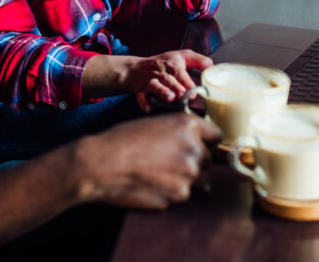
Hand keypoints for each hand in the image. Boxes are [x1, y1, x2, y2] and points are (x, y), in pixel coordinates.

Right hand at [74, 113, 221, 207]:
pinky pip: (181, 194)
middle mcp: (194, 149)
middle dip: (194, 161)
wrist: (102, 163)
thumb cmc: (121, 139)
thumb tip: (195, 142)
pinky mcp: (179, 195)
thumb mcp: (154, 123)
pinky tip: (150, 184)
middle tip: (168, 161)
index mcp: (188, 126)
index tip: (204, 146)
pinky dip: (170, 191)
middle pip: (208, 159)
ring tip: (155, 172)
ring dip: (182, 177)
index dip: (208, 141)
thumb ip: (179, 131)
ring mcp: (189, 175)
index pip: (217, 135)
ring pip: (196, 178)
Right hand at [121, 50, 212, 111]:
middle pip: (168, 80)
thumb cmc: (164, 63)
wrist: (137, 68)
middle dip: (176, 87)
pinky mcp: (141, 91)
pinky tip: (149, 108)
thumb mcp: (182, 56)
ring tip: (170, 98)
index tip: (193, 89)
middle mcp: (161, 73)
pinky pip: (141, 96)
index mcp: (173, 65)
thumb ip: (199, 61)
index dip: (186, 81)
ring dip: (162, 92)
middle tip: (183, 95)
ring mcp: (150, 82)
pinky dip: (144, 102)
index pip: (180, 73)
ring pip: (155, 86)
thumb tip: (211, 67)